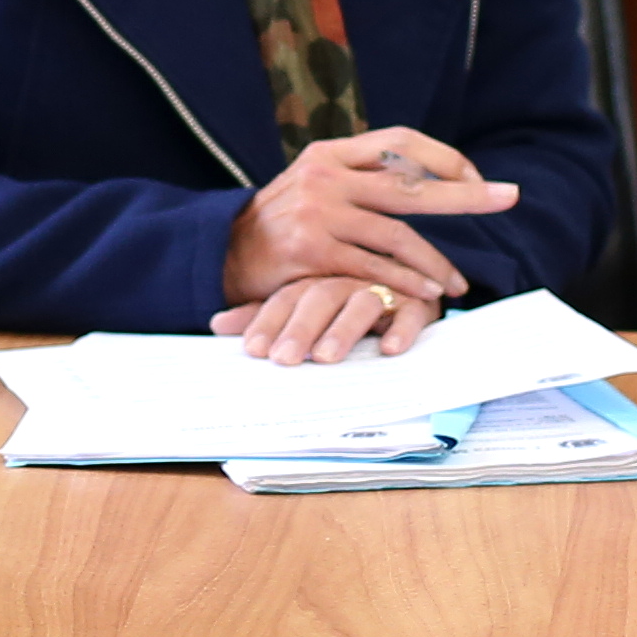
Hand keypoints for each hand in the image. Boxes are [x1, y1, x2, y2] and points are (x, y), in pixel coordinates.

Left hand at [211, 275, 435, 363]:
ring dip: (343, 330)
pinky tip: (390, 349)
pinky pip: (410, 312)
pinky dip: (401, 329)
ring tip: (327, 357)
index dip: (268, 322)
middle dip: (300, 329)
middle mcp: (347, 277)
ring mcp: (385, 287)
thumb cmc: (350, 303)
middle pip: (319, 297)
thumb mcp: (306, 307)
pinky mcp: (419, 300)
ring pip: (361, 302)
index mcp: (317, 277)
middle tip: (285, 359)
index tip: (253, 350)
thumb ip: (267, 316)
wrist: (412, 282)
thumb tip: (217, 325)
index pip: (286, 297)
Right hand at [223, 127, 520, 316]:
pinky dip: (405, 283)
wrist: (221, 251)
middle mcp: (326, 176)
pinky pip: (373, 268)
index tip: (475, 178)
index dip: (443, 158)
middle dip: (467, 194)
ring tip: (457, 283)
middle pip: (411, 184)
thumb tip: (425, 179)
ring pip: (397, 234)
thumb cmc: (282, 221)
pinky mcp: (312, 252)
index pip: (400, 142)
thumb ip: (360, 178)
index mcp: (331, 153)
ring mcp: (318, 213)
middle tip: (509, 196)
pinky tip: (426, 294)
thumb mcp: (315, 183)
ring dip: (435, 261)